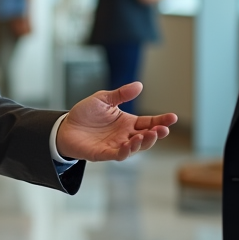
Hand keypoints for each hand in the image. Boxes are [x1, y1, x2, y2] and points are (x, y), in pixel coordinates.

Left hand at [55, 82, 176, 161]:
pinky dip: (126, 151)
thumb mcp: (103, 99)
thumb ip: (120, 95)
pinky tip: (130, 143)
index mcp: (128, 122)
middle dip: (156, 134)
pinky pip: (118, 154)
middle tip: (163, 129)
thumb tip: (139, 85)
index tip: (173, 117)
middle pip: (146, 137)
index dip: (161, 120)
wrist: (65, 127)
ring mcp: (116, 145)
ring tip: (149, 135)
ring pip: (136, 147)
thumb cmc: (85, 114)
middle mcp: (125, 135)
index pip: (149, 122)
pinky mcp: (104, 153)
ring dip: (143, 142)